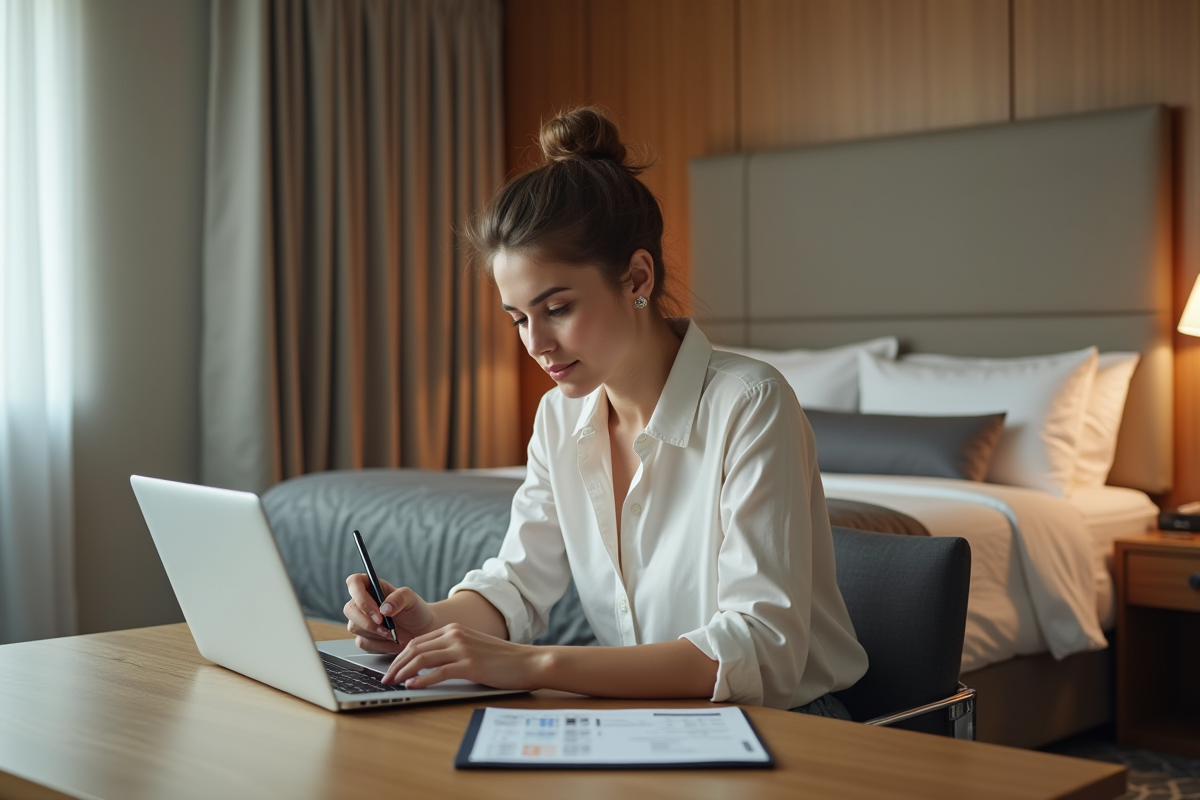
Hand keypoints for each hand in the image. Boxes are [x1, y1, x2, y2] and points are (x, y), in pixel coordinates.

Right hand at [343, 574, 435, 653]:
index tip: (378, 610)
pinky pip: (362, 642)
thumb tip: (384, 608)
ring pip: (354, 627)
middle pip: (349, 609)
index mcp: (372, 587)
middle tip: (387, 627)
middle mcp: (362, 603)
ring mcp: (360, 621)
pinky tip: (392, 641)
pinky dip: (379, 644)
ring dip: (375, 633)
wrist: (421, 631)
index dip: (361, 597)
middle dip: (368, 621)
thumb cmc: (414, 610)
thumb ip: (399, 598)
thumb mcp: (411, 599)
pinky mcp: (363, 637)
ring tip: (393, 633)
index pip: (354, 582)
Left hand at [381, 622, 546, 689]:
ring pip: (422, 658)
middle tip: (385, 678)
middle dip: (396, 664)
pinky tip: (412, 685)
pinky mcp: (469, 665)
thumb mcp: (472, 648)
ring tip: (392, 683)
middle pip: (415, 648)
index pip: (418, 641)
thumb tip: (425, 665)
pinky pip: (438, 672)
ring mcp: (462, 649)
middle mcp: (455, 635)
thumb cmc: (501, 659)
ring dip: (403, 672)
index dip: (400, 656)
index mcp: (454, 630)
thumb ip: (452, 651)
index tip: (390, 669)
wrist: (527, 661)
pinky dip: (422, 679)